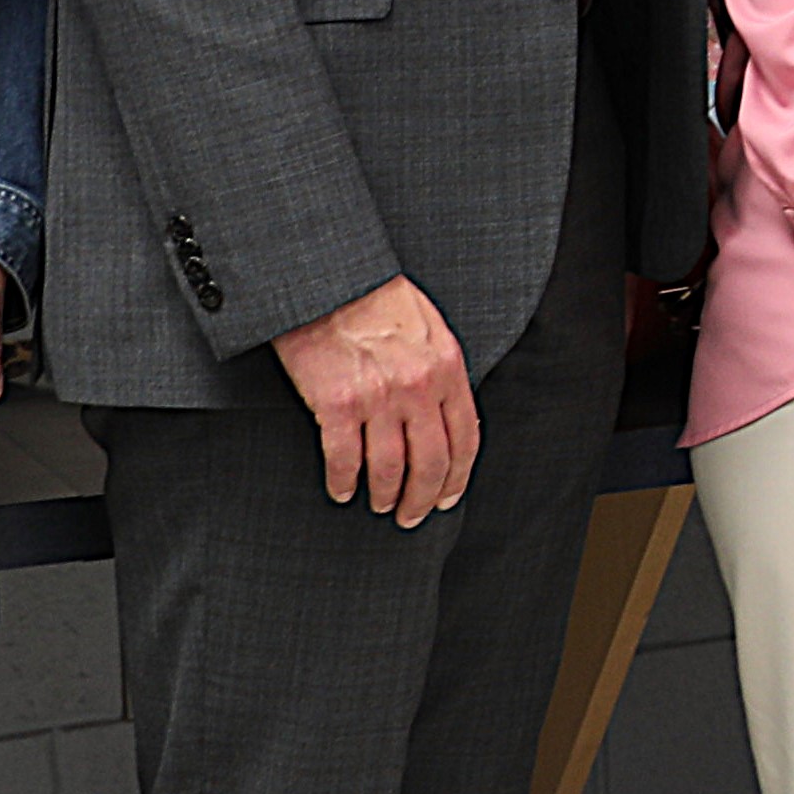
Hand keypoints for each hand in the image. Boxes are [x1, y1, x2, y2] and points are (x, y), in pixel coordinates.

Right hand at [273, 275, 478, 524]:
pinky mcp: (335, 403)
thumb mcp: (429, 327)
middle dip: (424, 498)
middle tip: (412, 516)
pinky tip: (342, 490)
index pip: (465, 438)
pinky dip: (343, 481)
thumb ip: (441, 370)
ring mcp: (377, 398)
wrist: (327, 277)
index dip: (458, 476)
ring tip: (380, 506)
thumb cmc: (375, 295)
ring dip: (385, 496)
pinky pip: (343, 457)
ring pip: (388, 468)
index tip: (449, 497)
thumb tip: (445, 412)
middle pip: (431, 463)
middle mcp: (417, 388)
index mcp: (447, 369)